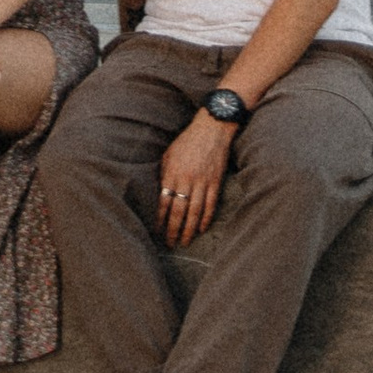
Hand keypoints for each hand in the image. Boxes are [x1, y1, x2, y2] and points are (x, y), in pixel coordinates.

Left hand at [156, 109, 236, 247]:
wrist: (212, 129)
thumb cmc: (187, 141)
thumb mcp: (169, 155)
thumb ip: (164, 174)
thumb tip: (160, 194)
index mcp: (172, 173)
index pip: (163, 202)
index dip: (160, 219)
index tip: (156, 231)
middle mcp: (187, 180)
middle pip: (179, 211)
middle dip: (173, 230)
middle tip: (170, 243)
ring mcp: (203, 182)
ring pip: (195, 212)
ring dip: (189, 229)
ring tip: (185, 241)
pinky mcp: (216, 182)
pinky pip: (210, 205)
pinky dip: (206, 218)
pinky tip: (201, 229)